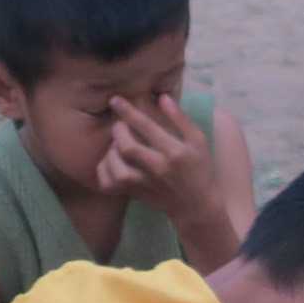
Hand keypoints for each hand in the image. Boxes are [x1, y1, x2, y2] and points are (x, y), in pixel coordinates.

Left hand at [97, 96, 221, 227]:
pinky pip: (109, 184)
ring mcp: (144, 184)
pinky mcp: (134, 194)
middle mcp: (158, 168)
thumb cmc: (200, 168)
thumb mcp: (198, 140)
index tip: (115, 100)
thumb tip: (162, 97)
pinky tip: (110, 161)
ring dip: (110, 151)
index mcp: (175, 151)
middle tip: (119, 125)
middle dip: (118, 131)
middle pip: (127, 147)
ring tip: (115, 144)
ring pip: (116, 168)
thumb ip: (180, 119)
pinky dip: (103, 171)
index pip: (147, 127)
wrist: (196, 205)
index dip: (128, 111)